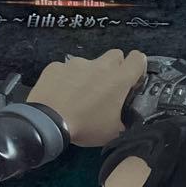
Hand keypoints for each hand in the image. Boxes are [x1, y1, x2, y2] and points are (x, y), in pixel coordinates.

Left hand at [27, 49, 146, 146]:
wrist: (48, 122)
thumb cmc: (86, 126)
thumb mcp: (114, 131)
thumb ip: (124, 118)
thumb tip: (126, 116)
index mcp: (118, 79)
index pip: (138, 58)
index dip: (137, 66)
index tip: (132, 78)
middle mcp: (99, 65)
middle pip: (115, 55)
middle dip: (115, 67)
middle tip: (106, 87)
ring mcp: (76, 63)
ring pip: (88, 64)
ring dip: (88, 75)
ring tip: (77, 96)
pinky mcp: (56, 66)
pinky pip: (65, 70)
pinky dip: (66, 79)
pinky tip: (60, 95)